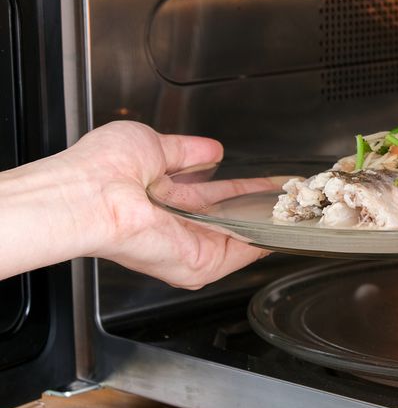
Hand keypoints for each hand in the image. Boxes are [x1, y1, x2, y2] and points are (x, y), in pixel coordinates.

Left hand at [0, 121, 273, 288]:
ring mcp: (187, 246)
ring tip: (295, 207)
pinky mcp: (198, 263)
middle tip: (289, 194)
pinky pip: (239, 254)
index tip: (265, 180)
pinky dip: (263, 241)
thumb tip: (209, 150)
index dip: (240, 186)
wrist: (92, 196)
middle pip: (229, 218)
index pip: (211, 194)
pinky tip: (283, 224)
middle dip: (260, 206)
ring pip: (238, 237)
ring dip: (267, 223)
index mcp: (162, 197)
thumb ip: (184, 151)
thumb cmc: (103, 169)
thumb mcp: (150, 145)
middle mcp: (176, 224)